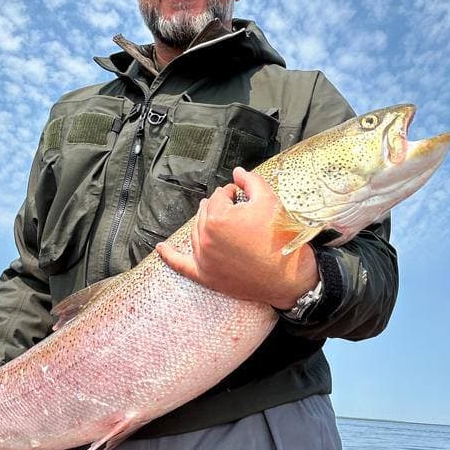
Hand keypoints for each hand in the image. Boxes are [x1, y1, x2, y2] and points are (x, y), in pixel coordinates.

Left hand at [156, 167, 317, 307]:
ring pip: (197, 232)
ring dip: (207, 224)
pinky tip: (161, 248)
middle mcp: (205, 238)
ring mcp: (203, 259)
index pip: (219, 195)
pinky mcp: (206, 276)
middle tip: (239, 211)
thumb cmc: (280, 238)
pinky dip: (169, 256)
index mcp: (217, 218)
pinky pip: (181, 265)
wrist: (288, 276)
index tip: (245, 197)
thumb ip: (250, 181)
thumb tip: (237, 173)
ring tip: (223, 223)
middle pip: (206, 212)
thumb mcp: (269, 200)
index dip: (234, 193)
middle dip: (221, 208)